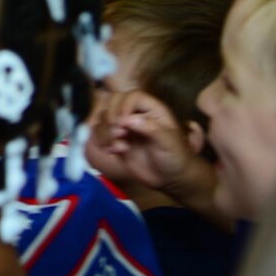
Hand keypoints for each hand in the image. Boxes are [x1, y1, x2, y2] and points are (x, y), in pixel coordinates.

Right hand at [99, 91, 216, 213]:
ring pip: (104, 117)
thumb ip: (152, 129)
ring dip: (106, 132)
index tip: (123, 122)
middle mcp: (137, 114)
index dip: (124, 105)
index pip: (133, 96)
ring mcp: (125, 127)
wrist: (170, 179)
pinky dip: (103, 142)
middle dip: (111, 116)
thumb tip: (128, 120)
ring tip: (119, 147)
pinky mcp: (116, 140)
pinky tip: (114, 152)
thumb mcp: (169, 143)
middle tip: (118, 133)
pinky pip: (100, 133)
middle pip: (114, 100)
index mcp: (153, 111)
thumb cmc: (175, 158)